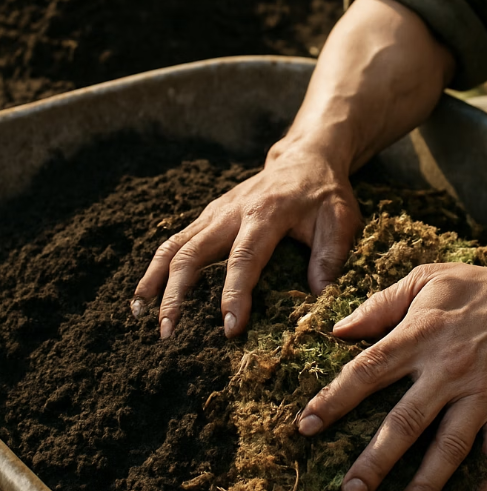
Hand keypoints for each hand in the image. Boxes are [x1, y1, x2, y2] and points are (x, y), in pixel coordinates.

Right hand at [131, 146, 361, 338]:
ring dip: (155, 281)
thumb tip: (318, 294)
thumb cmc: (325, 193)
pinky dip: (156, 269)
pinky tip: (145, 296)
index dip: (234, 293)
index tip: (229, 328)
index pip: (244, 257)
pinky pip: (174, 242)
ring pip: (174, 246)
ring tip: (141, 317)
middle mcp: (232, 212)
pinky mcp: (208, 216)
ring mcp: (215, 212)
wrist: (304, 159)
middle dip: (176, 294)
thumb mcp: (341, 218)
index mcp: (266, 214)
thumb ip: (330, 254)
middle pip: (193, 253)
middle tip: (168, 332)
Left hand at [297, 259, 486, 490]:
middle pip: (406, 421)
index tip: (307, 426)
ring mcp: (480, 393)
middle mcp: (447, 369)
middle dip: (376, 460)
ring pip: (449, 446)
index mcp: (420, 336)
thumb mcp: (426, 279)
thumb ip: (380, 304)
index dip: (335, 399)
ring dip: (426, 484)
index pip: (368, 371)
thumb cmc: (477, 287)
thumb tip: (338, 329)